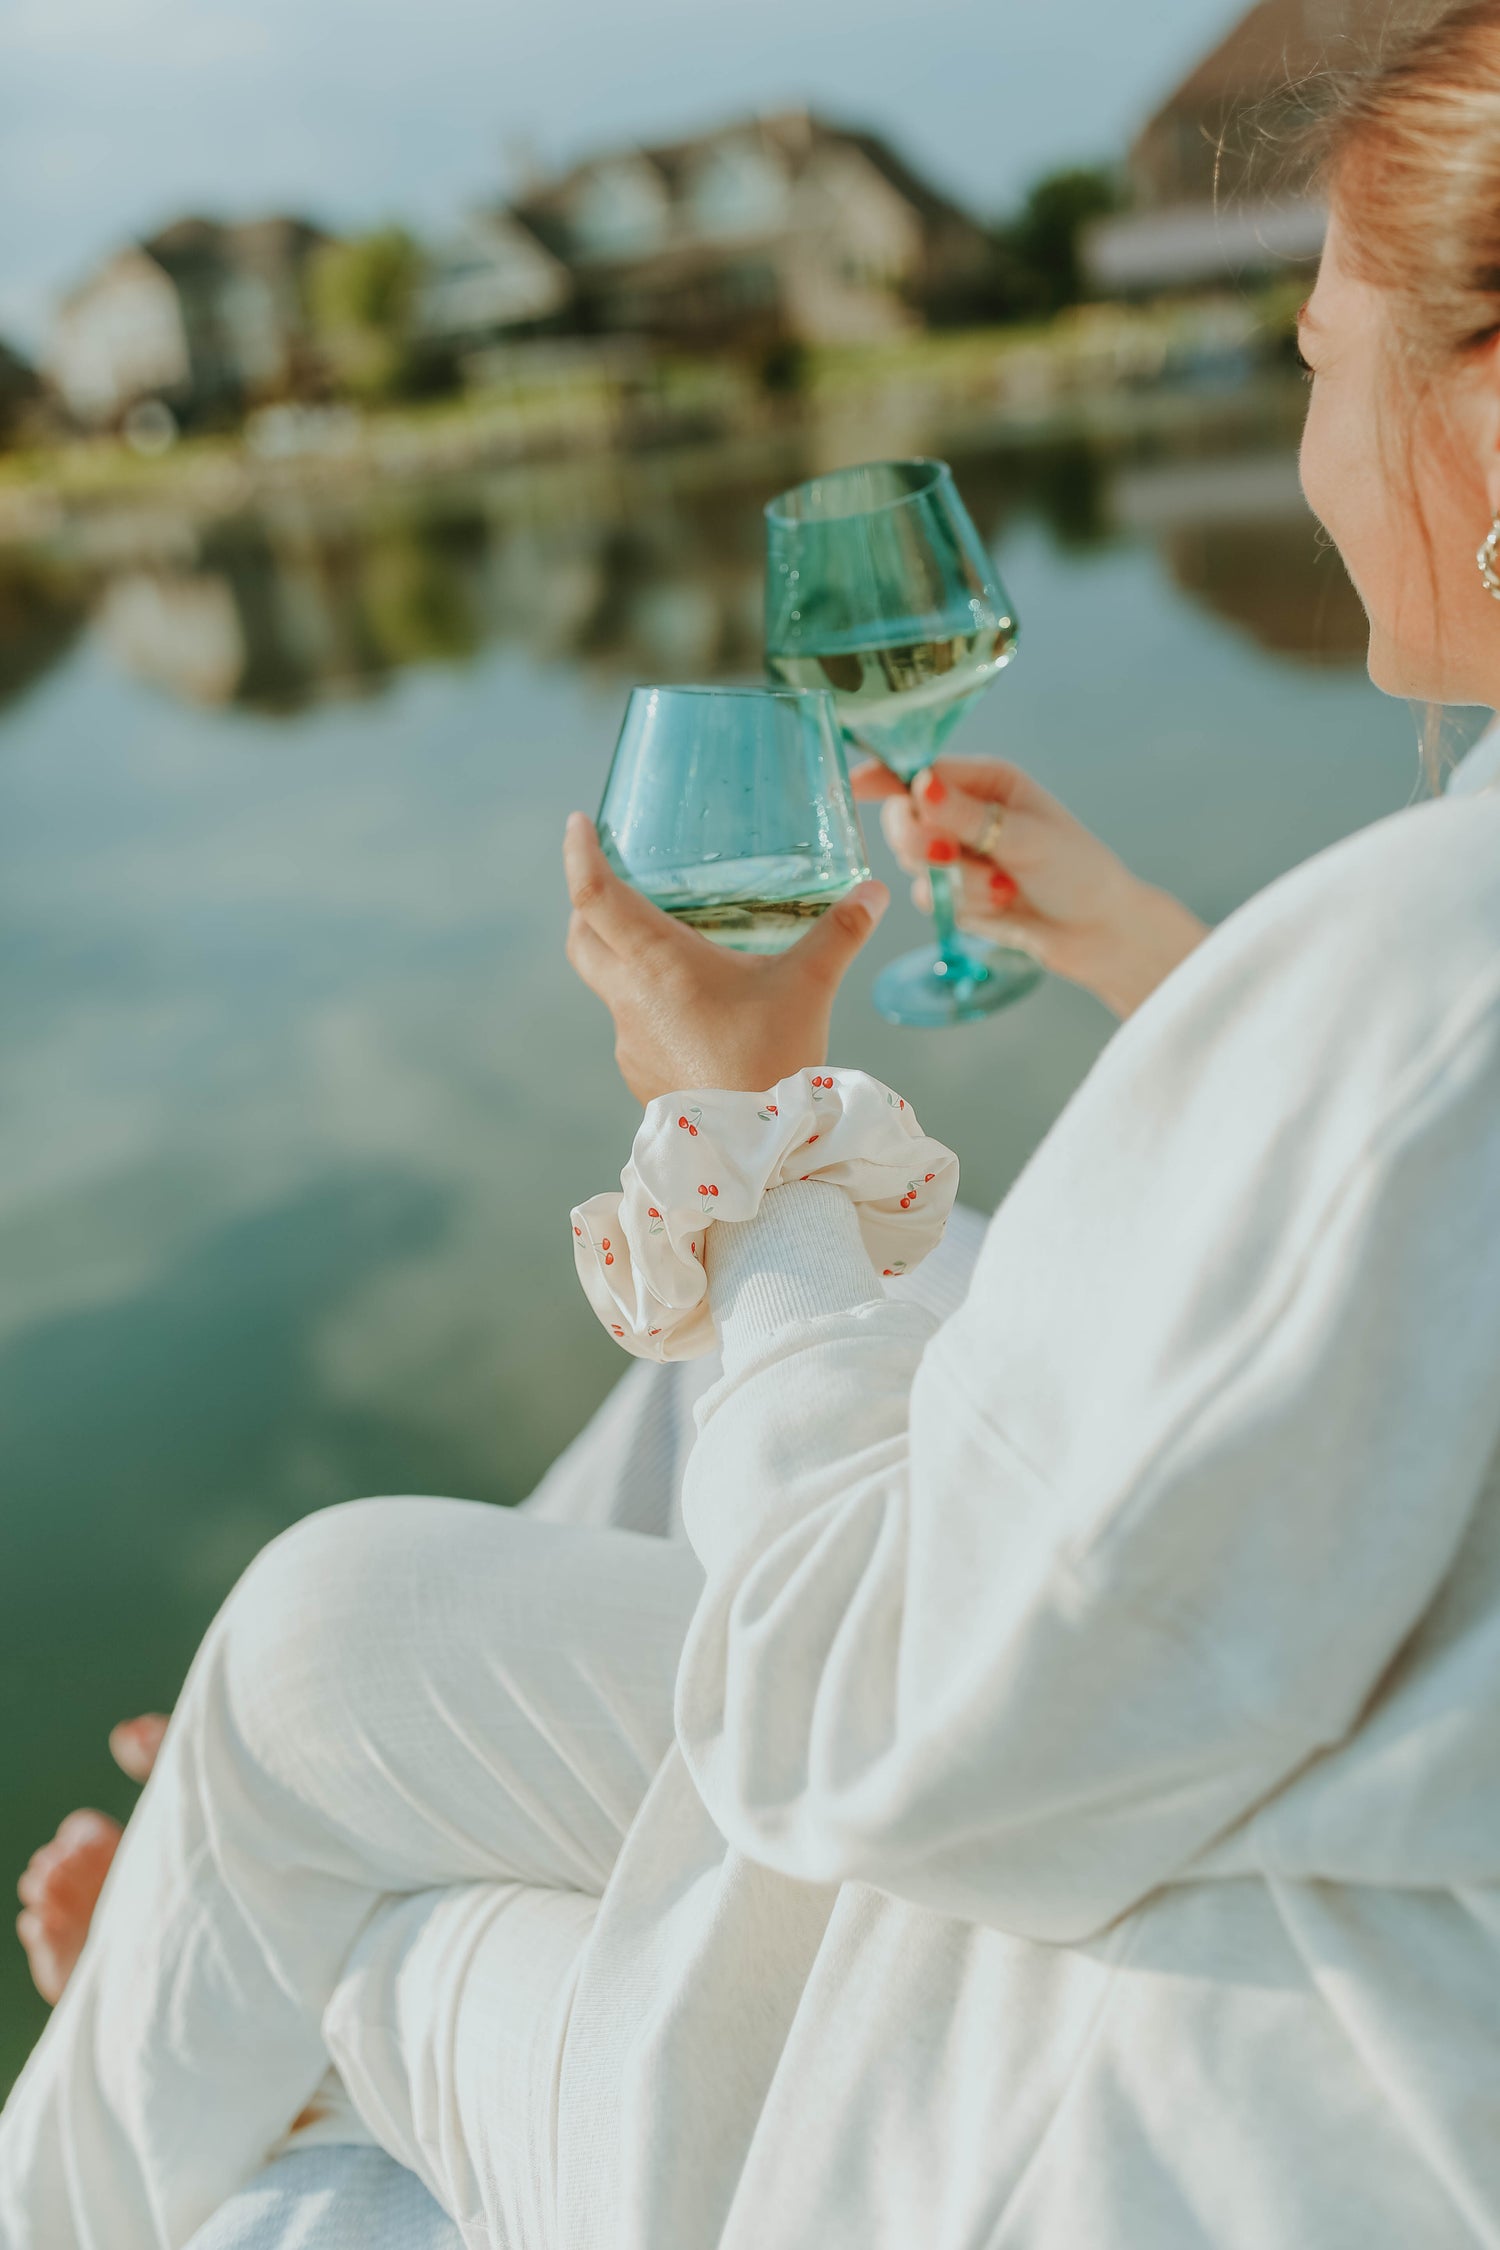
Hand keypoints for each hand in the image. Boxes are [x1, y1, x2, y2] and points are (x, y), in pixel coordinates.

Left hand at [563, 814, 888, 1105]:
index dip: (579, 854)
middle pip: (581, 939)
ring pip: (605, 985)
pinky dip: (647, 1005)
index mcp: (657, 962)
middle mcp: (629, 996)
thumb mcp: (809, 986)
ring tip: (667, 949)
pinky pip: (632, 1026)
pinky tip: (690, 1011)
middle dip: (587, 906)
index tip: (579, 824)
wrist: (754, 1150)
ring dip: (620, 959)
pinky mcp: (641, 1073)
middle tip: (613, 885)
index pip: (593, 895)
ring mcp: (629, 1039)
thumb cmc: (773, 1059)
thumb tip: (875, 891)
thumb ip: (841, 932)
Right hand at [851, 758, 1207, 1018]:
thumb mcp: (1027, 837)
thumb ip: (968, 816)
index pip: (921, 768)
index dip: (884, 775)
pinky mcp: (953, 893)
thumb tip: (921, 785)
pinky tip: (1001, 903)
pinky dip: (962, 903)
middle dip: (921, 840)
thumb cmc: (1077, 871)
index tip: (855, 786)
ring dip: (956, 880)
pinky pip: (927, 895)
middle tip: (946, 854)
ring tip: (1003, 886)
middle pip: (904, 815)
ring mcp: (955, 853)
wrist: (1098, 931)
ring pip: (913, 861)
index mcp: (986, 780)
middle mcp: (964, 811)